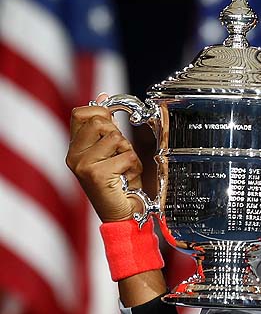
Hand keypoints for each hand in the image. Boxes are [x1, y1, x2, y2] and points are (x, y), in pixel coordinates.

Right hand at [65, 93, 142, 221]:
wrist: (123, 216)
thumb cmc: (119, 185)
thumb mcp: (111, 151)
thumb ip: (105, 127)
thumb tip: (102, 98)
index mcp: (75, 148)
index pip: (80, 113)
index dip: (101, 111)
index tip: (113, 123)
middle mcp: (74, 156)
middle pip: (99, 120)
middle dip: (118, 134)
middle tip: (119, 154)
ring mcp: (82, 165)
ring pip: (115, 137)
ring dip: (128, 152)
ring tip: (123, 168)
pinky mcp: (95, 174)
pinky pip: (126, 156)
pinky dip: (134, 167)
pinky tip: (126, 179)